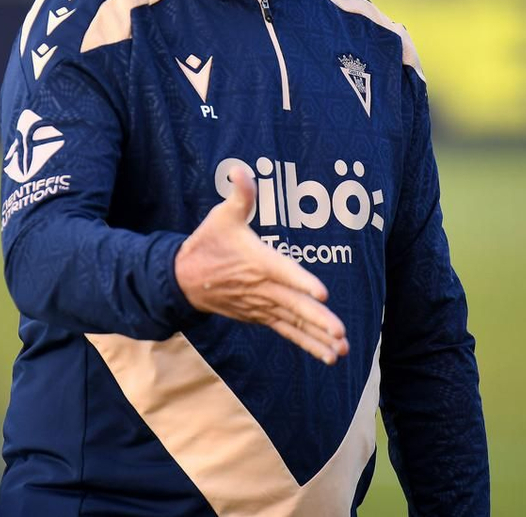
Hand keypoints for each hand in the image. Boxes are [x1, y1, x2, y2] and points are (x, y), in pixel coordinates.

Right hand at [174, 166, 348, 363]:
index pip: (283, 272)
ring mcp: (262, 306)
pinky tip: (329, 354)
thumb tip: (241, 170)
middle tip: (339, 332)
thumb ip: (239, 194)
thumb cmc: (209, 243)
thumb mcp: (222, 215)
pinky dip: (307, 343)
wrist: (184, 279)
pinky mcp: (261, 316)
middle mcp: (262, 288)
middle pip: (294, 306)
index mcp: (257, 261)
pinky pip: (287, 332)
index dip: (302, 282)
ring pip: (293, 323)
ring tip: (341, 349)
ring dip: (317, 338)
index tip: (322, 293)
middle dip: (318, 320)